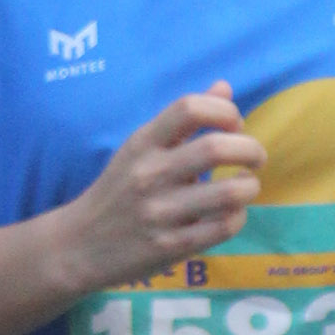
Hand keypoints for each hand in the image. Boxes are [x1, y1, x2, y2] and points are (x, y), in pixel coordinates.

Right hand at [62, 85, 266, 288]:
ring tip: (246, 186)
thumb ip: (183, 120)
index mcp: (143, 144)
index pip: (189, 108)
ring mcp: (161, 213)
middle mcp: (150, 175)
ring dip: (249, 186)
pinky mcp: (171, 247)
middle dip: (251, 149)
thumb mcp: (141, 148)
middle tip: (255, 157)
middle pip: (216, 148)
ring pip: (228, 193)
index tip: (234, 124)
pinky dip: (239, 217)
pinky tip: (232, 213)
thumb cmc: (118, 190)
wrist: (78, 245)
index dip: (224, 110)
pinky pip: (223, 228)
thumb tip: (225, 87)